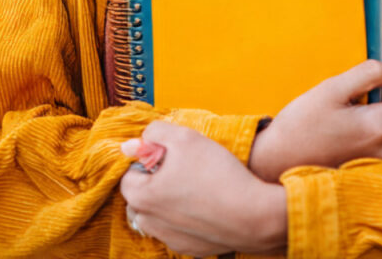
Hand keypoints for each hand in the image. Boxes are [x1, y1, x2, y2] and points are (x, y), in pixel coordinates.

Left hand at [119, 122, 286, 256]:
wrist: (251, 215)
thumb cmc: (216, 173)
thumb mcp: (185, 137)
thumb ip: (154, 134)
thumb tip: (132, 145)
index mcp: (141, 195)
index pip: (129, 173)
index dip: (149, 158)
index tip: (171, 154)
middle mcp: (149, 222)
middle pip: (142, 195)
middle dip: (156, 180)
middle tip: (185, 167)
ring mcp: (168, 238)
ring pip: (158, 214)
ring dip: (169, 200)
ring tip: (196, 185)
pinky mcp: (188, 248)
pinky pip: (178, 228)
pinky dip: (187, 216)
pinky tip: (207, 203)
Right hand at [249, 59, 381, 182]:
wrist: (278, 162)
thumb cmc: (302, 124)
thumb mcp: (333, 88)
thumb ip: (368, 74)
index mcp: (378, 127)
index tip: (375, 79)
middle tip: (351, 97)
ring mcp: (376, 164)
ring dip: (375, 117)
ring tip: (343, 115)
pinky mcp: (365, 171)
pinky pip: (379, 145)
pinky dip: (368, 133)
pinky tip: (342, 131)